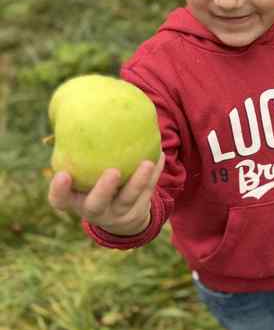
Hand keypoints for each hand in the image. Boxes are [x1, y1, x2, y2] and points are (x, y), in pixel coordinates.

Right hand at [48, 153, 164, 235]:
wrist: (119, 215)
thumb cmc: (92, 182)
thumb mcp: (80, 175)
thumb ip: (75, 152)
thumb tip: (66, 114)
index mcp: (74, 201)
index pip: (60, 200)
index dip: (59, 190)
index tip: (63, 175)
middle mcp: (94, 211)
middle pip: (97, 204)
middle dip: (105, 189)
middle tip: (114, 171)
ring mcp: (116, 214)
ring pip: (128, 200)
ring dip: (138, 182)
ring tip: (147, 163)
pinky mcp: (137, 212)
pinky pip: (147, 192)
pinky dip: (154, 175)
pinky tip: (159, 156)